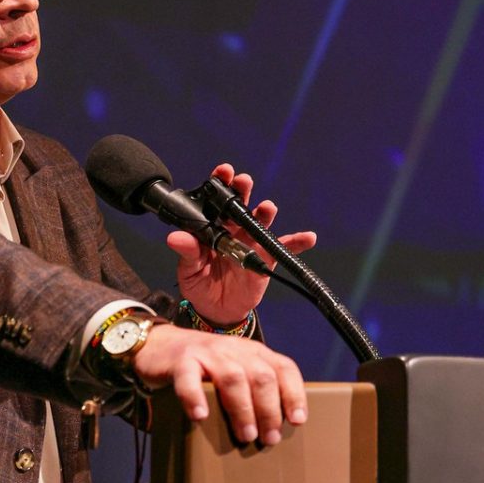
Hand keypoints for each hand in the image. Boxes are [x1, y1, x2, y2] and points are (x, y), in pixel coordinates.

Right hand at [132, 325, 306, 444]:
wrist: (159, 345)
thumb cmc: (204, 367)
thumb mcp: (235, 370)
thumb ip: (254, 388)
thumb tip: (274, 427)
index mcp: (254, 352)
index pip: (283, 368)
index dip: (294, 393)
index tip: (298, 420)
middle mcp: (235, 349)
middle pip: (261, 376)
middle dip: (269, 410)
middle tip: (270, 438)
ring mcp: (208, 353)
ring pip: (233, 378)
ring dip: (242, 409)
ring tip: (246, 435)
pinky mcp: (181, 360)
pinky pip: (189, 379)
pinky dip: (195, 398)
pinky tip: (200, 417)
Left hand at [165, 164, 317, 325]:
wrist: (217, 310)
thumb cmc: (199, 285)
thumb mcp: (188, 270)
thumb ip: (187, 252)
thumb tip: (175, 238)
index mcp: (212, 227)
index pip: (215, 201)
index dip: (220, 183)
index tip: (223, 172)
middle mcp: (233, 229)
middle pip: (239, 205)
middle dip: (242, 190)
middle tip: (243, 181)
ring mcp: (251, 243)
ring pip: (260, 222)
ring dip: (265, 213)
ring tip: (267, 208)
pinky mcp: (266, 259)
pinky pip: (284, 249)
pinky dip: (297, 242)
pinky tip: (308, 237)